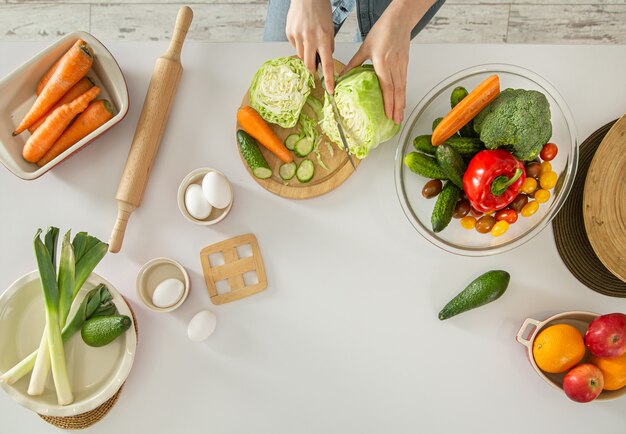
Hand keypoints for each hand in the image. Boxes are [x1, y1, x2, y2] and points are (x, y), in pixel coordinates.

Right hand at [286, 0, 335, 91]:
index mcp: (323, 38)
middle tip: (314, 64)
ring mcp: (298, 36)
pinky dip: (299, 43)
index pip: (327, 64)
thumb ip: (328, 44)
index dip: (329, 79)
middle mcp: (310, 38)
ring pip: (301, 56)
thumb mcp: (330, 27)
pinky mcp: (289, 33)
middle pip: (309, 65)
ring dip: (306, 53)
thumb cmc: (320, 9)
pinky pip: (294, 46)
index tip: (330, 90)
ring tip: (309, 39)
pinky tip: (302, 32)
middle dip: (312, 68)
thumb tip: (324, 59)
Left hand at [343, 1, 423, 123]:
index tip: (388, 114)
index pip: (387, 86)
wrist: (399, 20)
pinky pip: (404, 82)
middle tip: (395, 122)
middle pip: (397, 91)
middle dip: (396, 108)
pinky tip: (402, 102)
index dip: (388, 102)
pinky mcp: (405, 64)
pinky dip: (403, 94)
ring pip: (402, 88)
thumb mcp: (364, 48)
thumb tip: (343, 75)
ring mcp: (401, 65)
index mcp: (382, 62)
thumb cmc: (382, 31)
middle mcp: (393, 66)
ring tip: (400, 117)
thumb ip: (354, 63)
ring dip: (401, 104)